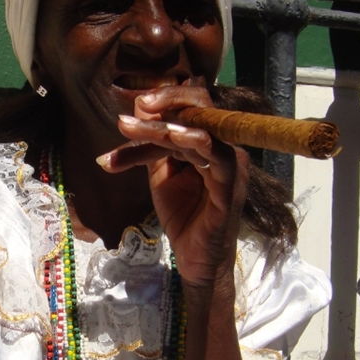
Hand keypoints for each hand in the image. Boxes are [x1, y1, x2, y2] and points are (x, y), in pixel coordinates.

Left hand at [96, 83, 248, 285]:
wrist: (195, 260)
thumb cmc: (184, 218)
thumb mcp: (161, 174)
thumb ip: (152, 145)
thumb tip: (137, 109)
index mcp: (207, 142)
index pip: (190, 106)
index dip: (163, 99)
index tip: (133, 101)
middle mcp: (223, 148)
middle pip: (200, 107)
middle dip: (166, 100)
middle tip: (135, 104)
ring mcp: (230, 165)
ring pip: (200, 130)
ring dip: (161, 127)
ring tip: (128, 127)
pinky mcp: (231, 185)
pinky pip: (218, 156)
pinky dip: (196, 141)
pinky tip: (173, 136)